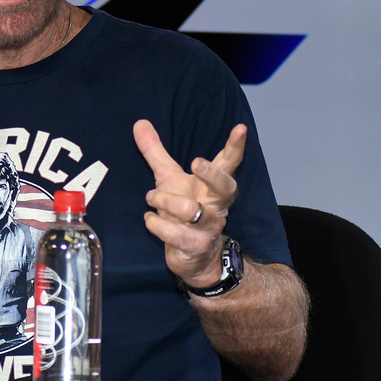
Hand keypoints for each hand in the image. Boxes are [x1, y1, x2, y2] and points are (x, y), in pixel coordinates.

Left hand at [134, 119, 245, 288]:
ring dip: (163, 200)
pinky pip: (173, 233)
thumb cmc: (183, 211)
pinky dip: (156, 223)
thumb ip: (155, 152)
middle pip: (224, 187)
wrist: (194, 257)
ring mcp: (208, 227)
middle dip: (212, 174)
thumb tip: (139, 123)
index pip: (229, 163)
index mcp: (212, 185)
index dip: (236, 146)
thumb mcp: (169, 178)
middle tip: (197, 162)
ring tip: (151, 197)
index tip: (241, 128)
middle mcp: (216, 205)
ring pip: (189, 209)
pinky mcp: (195, 246)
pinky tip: (150, 219)